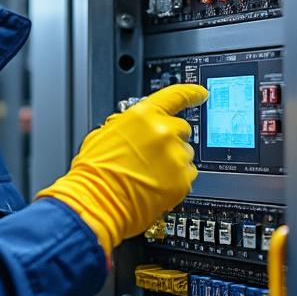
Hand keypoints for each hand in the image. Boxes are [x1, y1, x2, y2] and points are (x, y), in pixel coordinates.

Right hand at [37, 84, 208, 255]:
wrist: (97, 202)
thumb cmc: (95, 172)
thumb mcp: (104, 134)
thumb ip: (128, 124)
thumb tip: (136, 126)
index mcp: (143, 115)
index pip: (176, 96)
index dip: (192, 93)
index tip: (201, 94)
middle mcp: (163, 132)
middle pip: (182, 128)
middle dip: (170, 139)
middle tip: (152, 154)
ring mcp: (175, 156)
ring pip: (185, 153)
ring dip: (173, 160)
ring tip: (150, 174)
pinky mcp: (183, 180)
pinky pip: (189, 174)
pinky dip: (176, 179)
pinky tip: (157, 185)